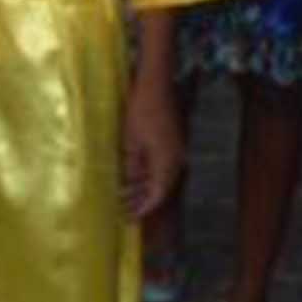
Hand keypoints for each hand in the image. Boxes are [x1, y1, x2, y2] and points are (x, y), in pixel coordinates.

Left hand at [123, 74, 184, 219]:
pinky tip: (135, 174)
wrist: (156, 85)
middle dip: (144, 199)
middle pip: (162, 187)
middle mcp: (176, 158)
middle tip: (125, 208)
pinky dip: (150, 172)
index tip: (130, 217)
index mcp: (167, 161)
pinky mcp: (174, 141)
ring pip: (163, 176)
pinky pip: (163, 164)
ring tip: (126, 193)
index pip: (158, 193)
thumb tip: (131, 184)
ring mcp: (177, 149)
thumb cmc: (141, 111)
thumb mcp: (131, 142)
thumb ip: (133, 167)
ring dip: (146, 186)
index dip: (144, 207)